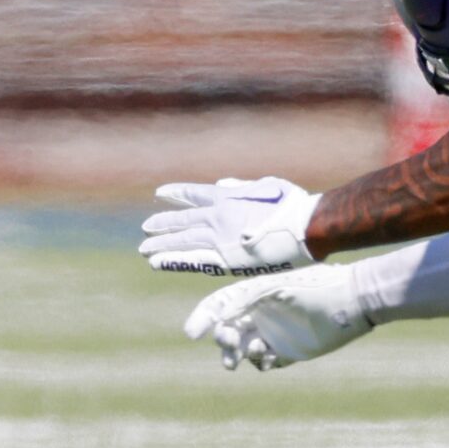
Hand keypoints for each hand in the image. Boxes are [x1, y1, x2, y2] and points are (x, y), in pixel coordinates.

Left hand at [139, 177, 321, 276]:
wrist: (304, 228)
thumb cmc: (293, 205)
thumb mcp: (268, 186)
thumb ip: (241, 187)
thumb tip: (221, 185)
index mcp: (229, 197)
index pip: (195, 193)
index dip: (177, 192)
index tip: (160, 193)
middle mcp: (219, 217)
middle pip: (183, 220)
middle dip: (163, 223)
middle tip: (146, 227)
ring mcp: (220, 239)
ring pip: (183, 240)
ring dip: (161, 243)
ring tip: (144, 248)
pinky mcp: (225, 260)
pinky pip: (193, 260)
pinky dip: (173, 260)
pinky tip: (157, 262)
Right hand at [182, 270, 370, 369]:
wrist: (350, 300)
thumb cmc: (314, 286)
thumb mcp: (273, 289)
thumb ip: (244, 300)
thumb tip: (220, 317)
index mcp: (255, 294)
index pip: (220, 305)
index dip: (203, 317)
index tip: (193, 332)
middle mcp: (261, 315)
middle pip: (227, 331)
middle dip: (223, 339)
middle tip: (230, 342)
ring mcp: (273, 334)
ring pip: (242, 351)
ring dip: (240, 354)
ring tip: (256, 350)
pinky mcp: (287, 351)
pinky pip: (263, 363)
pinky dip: (260, 363)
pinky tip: (270, 357)